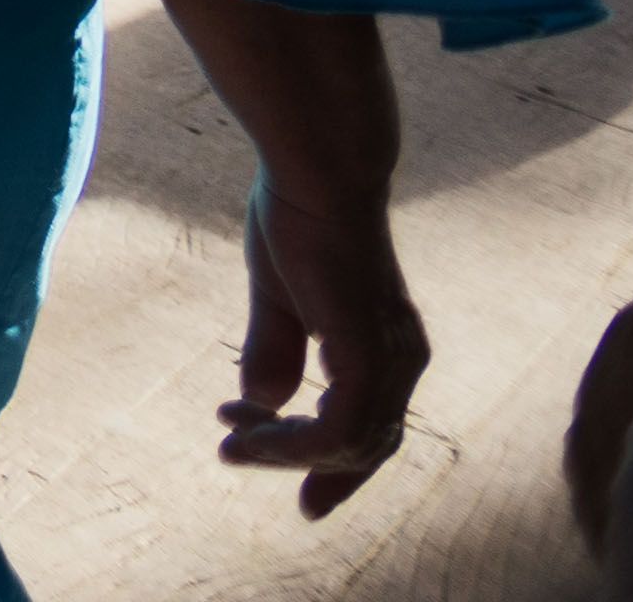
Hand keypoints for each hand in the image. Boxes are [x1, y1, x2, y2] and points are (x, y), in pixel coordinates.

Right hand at [167, 0, 423, 520]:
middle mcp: (402, 360)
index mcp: (385, 345)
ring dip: (284, 451)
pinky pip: (341, 427)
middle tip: (236, 461)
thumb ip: (276, 346)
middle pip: (365, 444)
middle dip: (303, 465)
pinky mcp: (368, 354)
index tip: (262, 461)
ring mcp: (391, 359)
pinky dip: (295, 439)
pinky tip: (247, 422)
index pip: (365, 422)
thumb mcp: (280, 293)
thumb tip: (262, 401)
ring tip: (229, 441)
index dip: (322, 455)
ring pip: (351, 444)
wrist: (318, 168)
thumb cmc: (300, 214)